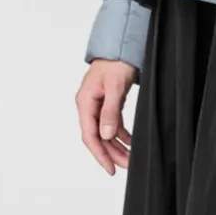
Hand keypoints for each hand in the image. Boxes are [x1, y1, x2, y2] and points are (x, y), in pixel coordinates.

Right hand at [78, 59, 137, 174]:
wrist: (121, 46)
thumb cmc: (115, 62)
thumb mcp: (115, 87)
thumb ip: (110, 112)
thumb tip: (105, 135)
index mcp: (85, 102)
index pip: (90, 135)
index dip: (100, 154)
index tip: (110, 168)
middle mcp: (89, 105)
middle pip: (98, 137)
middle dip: (111, 153)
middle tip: (126, 166)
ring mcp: (98, 105)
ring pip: (105, 132)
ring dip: (117, 146)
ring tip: (130, 158)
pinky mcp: (108, 102)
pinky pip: (112, 123)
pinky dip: (121, 134)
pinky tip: (130, 142)